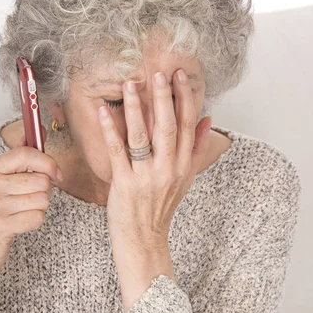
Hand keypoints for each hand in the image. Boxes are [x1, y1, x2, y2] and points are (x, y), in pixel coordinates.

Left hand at [98, 68, 211, 254]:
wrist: (144, 238)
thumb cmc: (162, 206)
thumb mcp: (185, 178)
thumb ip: (195, 147)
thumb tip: (208, 119)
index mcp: (183, 164)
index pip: (187, 125)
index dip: (184, 98)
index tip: (178, 75)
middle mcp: (167, 169)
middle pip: (167, 127)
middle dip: (163, 98)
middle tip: (157, 73)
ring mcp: (145, 176)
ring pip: (141, 137)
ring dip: (135, 109)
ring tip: (130, 84)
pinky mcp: (124, 183)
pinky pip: (117, 152)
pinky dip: (110, 130)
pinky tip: (103, 111)